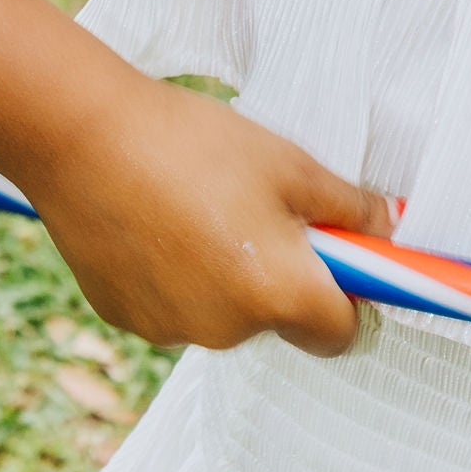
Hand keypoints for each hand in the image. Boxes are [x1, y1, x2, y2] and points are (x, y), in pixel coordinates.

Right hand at [23, 58, 393, 359]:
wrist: (83, 137)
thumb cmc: (194, 146)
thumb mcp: (290, 164)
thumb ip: (349, 207)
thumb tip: (387, 226)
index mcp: (277, 295)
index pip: (341, 335)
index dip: (350, 298)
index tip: (339, 258)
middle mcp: (227, 330)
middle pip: (278, 320)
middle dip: (281, 276)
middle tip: (260, 210)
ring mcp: (171, 329)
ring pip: (223, 313)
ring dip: (226, 275)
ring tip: (198, 205)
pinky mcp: (126, 317)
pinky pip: (173, 305)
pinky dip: (176, 275)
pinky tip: (156, 220)